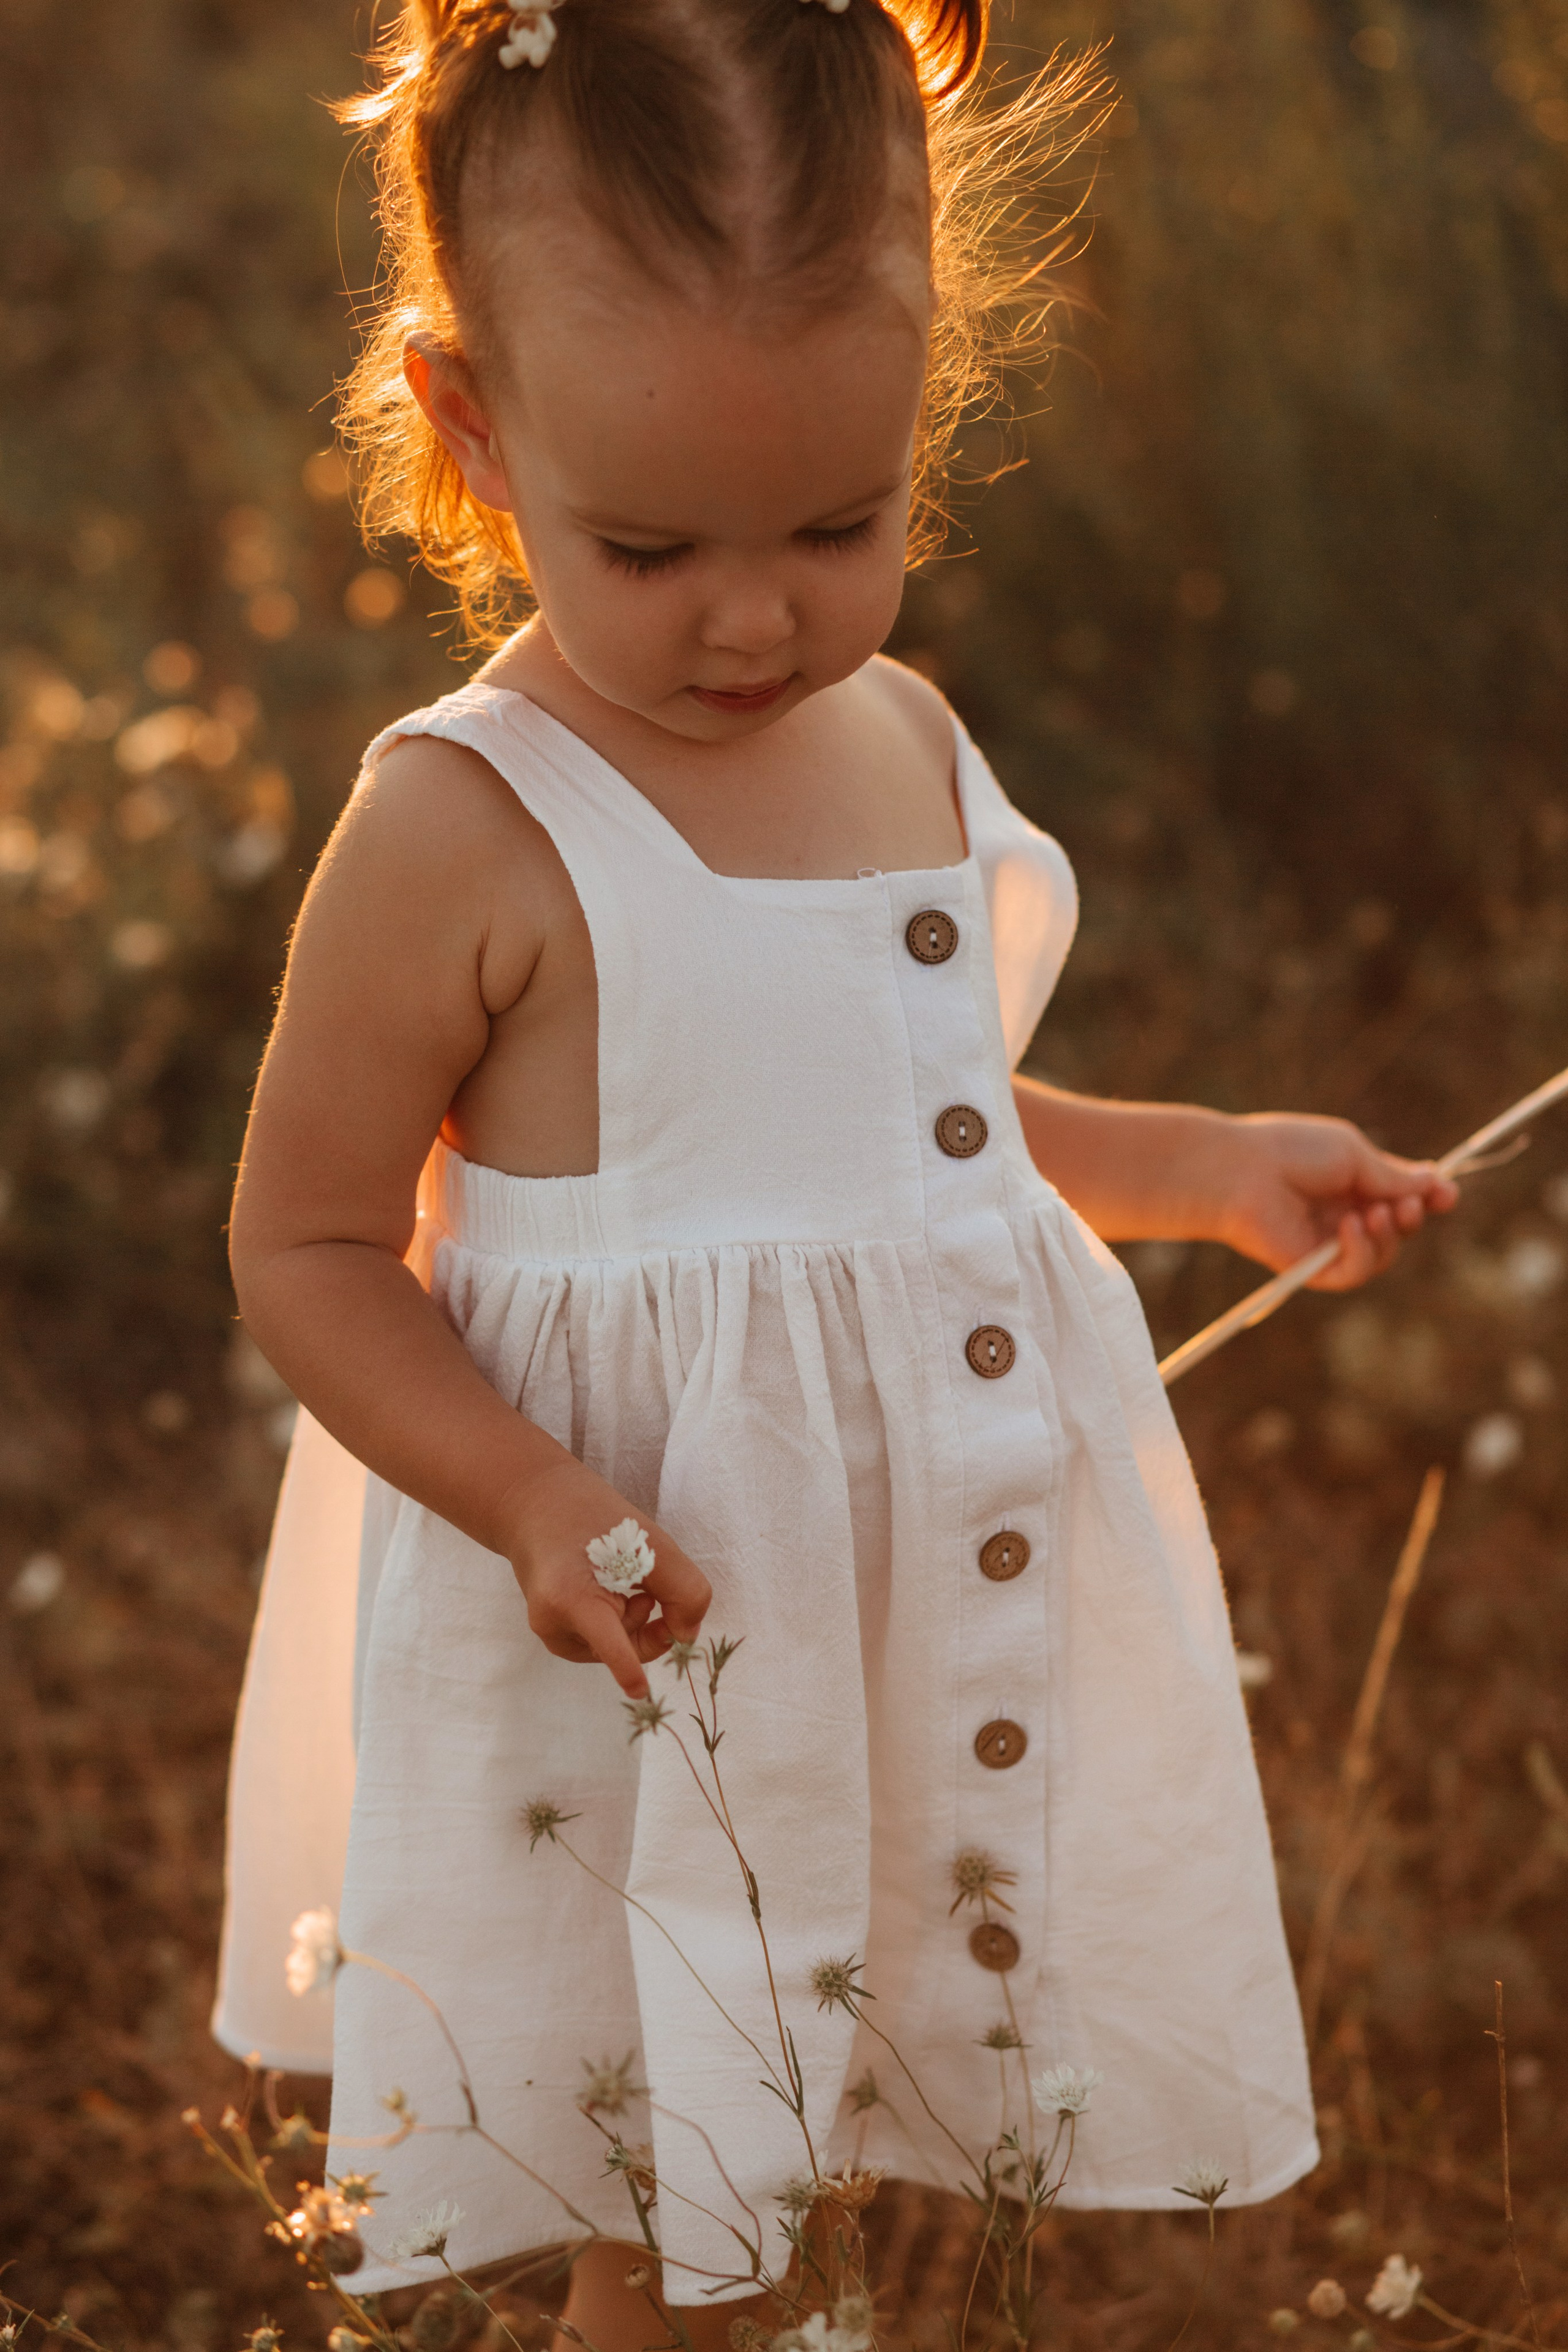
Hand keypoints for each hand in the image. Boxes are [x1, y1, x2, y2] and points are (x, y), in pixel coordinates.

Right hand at [496, 1457, 711, 1698]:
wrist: (535, 1506)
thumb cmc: (593, 1517)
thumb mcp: (650, 1540)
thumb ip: (682, 1588)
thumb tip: (685, 1637)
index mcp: (571, 1597)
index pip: (607, 1642)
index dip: (628, 1667)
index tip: (639, 1691)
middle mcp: (553, 1624)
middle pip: (623, 1647)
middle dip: (646, 1622)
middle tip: (644, 1587)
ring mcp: (549, 1633)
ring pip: (614, 1645)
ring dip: (629, 1616)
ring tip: (614, 1577)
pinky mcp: (551, 1633)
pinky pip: (599, 1639)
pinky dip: (613, 1618)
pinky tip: (602, 1587)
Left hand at [1213, 1112, 1457, 1290]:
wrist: (1241, 1172)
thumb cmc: (1291, 1151)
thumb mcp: (1352, 1154)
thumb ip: (1392, 1176)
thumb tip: (1436, 1184)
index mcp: (1352, 1181)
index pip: (1401, 1195)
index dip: (1429, 1197)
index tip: (1448, 1195)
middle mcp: (1343, 1213)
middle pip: (1398, 1228)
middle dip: (1412, 1216)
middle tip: (1408, 1204)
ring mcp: (1328, 1242)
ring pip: (1382, 1255)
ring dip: (1388, 1236)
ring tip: (1373, 1213)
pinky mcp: (1311, 1268)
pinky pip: (1354, 1273)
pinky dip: (1362, 1252)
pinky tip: (1351, 1228)